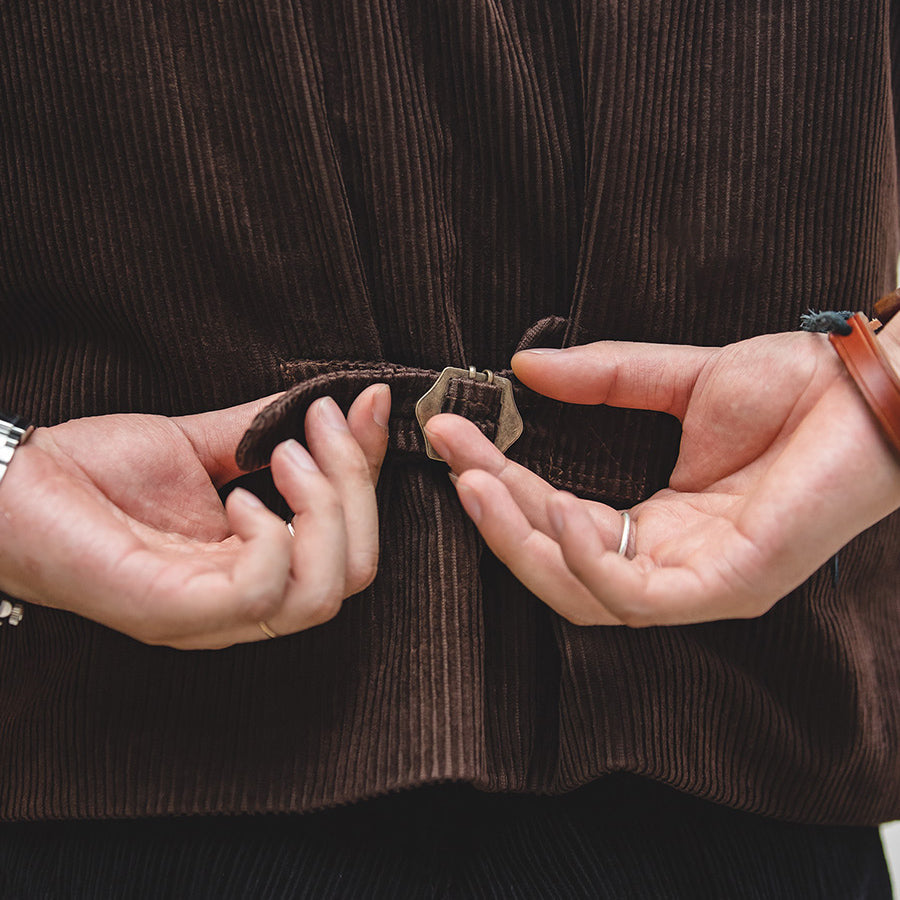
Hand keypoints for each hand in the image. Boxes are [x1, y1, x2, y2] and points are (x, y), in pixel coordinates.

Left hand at [0, 385, 389, 647]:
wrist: (11, 482)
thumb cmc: (100, 470)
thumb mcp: (213, 443)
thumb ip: (284, 431)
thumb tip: (361, 399)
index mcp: (257, 571)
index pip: (355, 550)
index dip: (368, 476)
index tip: (363, 405)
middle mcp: (242, 607)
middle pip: (354, 576)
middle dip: (354, 489)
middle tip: (318, 427)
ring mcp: (209, 617)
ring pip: (322, 594)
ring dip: (322, 508)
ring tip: (278, 457)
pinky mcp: (171, 611)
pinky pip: (262, 593)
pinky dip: (270, 535)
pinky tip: (235, 497)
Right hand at [424, 333, 899, 625]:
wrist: (872, 388)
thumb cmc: (793, 390)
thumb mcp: (678, 380)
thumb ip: (600, 380)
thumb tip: (523, 369)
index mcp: (659, 524)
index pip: (556, 520)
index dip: (500, 482)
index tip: (453, 436)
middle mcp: (672, 563)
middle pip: (557, 565)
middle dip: (496, 514)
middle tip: (454, 460)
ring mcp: (699, 583)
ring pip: (582, 593)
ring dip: (522, 542)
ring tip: (482, 484)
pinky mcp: (729, 587)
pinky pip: (636, 595)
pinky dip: (586, 559)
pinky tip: (557, 508)